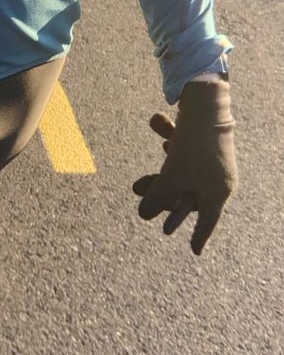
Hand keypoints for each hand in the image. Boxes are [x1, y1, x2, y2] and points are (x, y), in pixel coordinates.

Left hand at [132, 78, 237, 254]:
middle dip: (161, 193)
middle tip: (138, 189)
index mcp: (217, 193)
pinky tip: (157, 126)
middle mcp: (218, 179)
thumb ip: (157, 198)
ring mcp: (212, 162)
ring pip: (182, 174)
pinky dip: (170, 146)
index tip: (194, 251)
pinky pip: (184, 154)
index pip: (206, 220)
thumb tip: (144, 216)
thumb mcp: (171, 177)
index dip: (199, 235)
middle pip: (186, 196)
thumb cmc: (192, 147)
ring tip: (137, 180)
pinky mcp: (204, 144)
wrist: (206, 103)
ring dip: (160, 172)